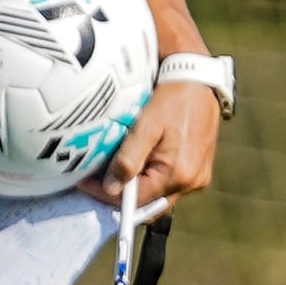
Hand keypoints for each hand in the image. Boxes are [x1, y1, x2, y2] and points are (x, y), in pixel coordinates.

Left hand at [91, 67, 220, 209]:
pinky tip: (139, 164)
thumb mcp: (145, 126)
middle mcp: (191, 183)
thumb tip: (110, 189)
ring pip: (159, 196)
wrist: (198, 81)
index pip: (135, 201)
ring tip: (115, 170)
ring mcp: (197, 179)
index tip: (85, 183)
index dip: (106, 195)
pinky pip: (171, 185)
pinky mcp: (200, 171)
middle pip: (149, 203)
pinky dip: (152, 180)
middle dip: (121, 196)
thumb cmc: (172, 100)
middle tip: (97, 179)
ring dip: (137, 188)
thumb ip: (128, 160)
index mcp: (178, 174)